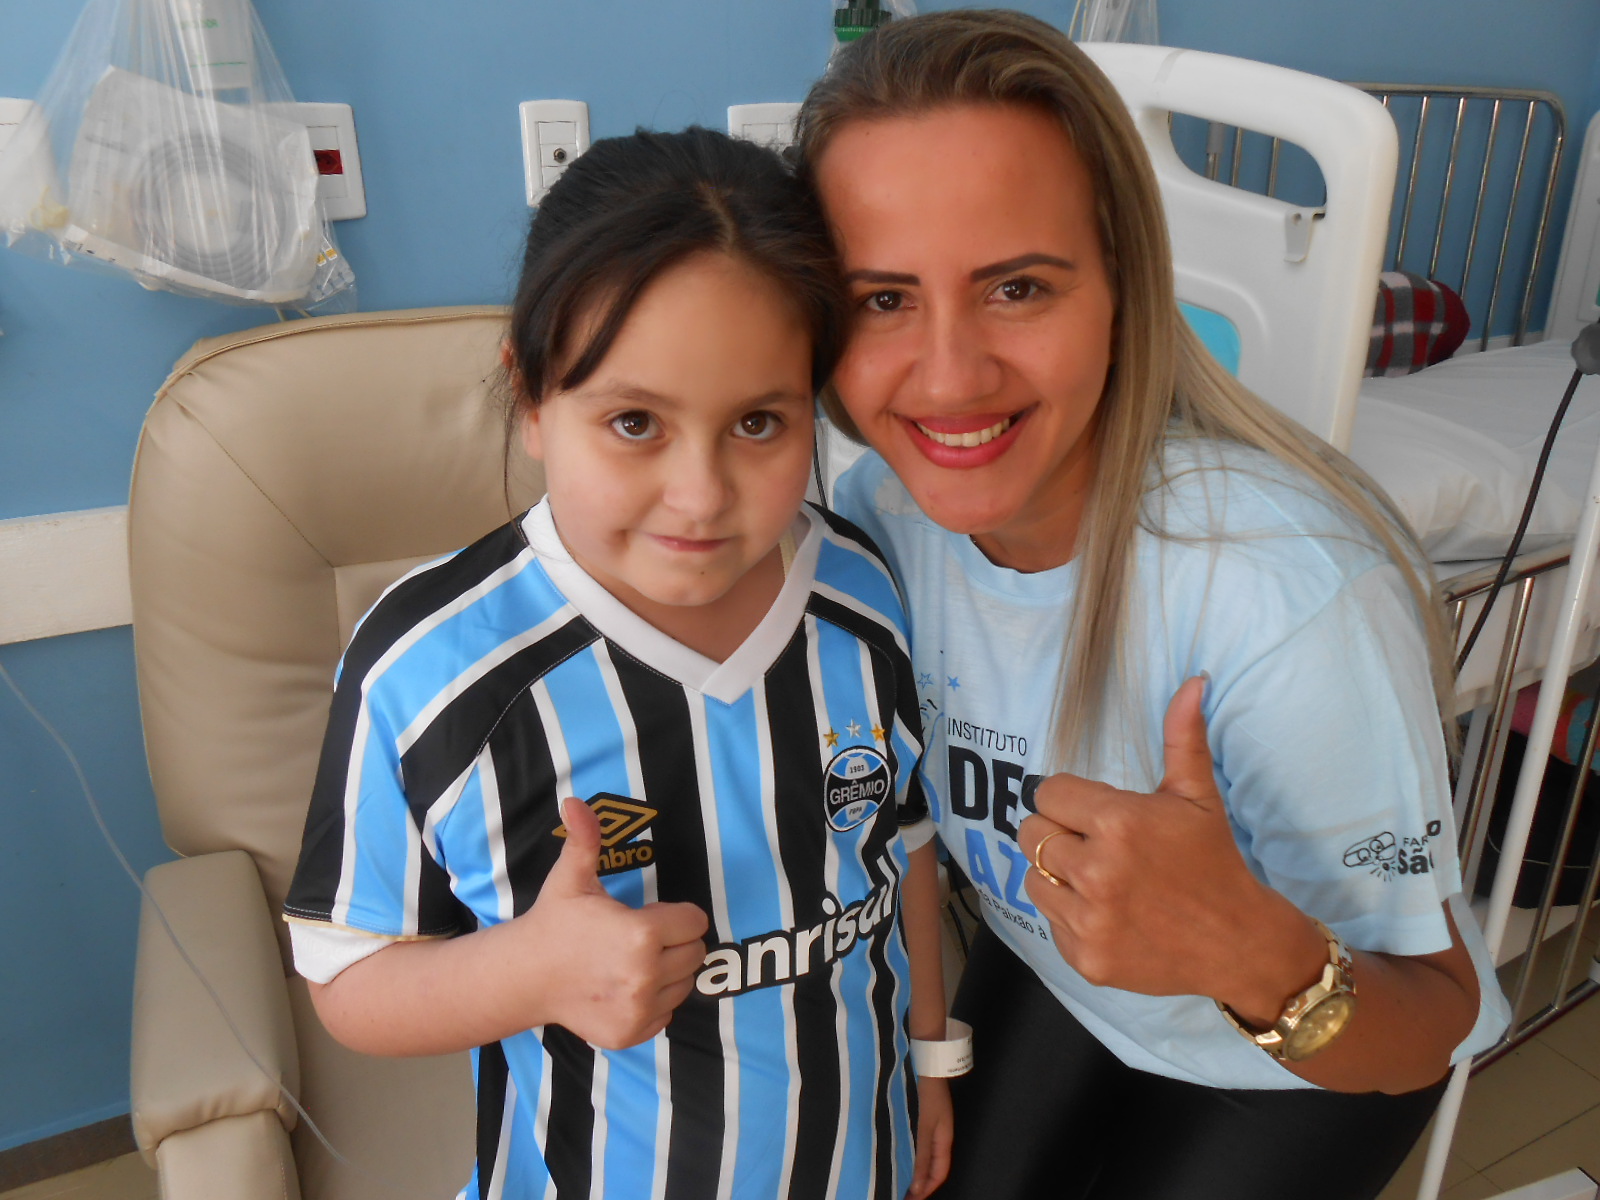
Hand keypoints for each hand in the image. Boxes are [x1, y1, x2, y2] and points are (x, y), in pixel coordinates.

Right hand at [515, 797, 709, 1047]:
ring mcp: (640, 1010)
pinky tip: (624, 986)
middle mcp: (646, 977)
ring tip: (631, 961)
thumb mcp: (571, 878)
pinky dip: (654, 1001)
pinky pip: (667, 1013)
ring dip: (668, 972)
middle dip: (675, 942)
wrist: (524, 977)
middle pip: (695, 954)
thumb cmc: (554, 923)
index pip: (695, 922)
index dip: (675, 914)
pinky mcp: (632, 1033)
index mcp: (640, 936)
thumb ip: (585, 839)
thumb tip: (574, 802)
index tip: (649, 914)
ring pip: (684, 984)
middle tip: (641, 938)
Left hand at [906, 1075, 951, 1199]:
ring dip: (915, 1170)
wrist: (929, 1066)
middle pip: (933, 1168)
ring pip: (926, 1157)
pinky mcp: (924, 1119)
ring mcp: (933, 1128)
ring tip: (900, 1181)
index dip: (927, 1189)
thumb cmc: (928, 1097)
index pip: (939, 1174)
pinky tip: (900, 1156)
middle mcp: (940, 1137)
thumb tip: (917, 1186)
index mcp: (944, 1141)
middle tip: (903, 1195)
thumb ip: (922, 1156)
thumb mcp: (925, 1128)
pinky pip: (920, 1145)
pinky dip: (912, 1156)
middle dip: (921, 1184)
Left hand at [1018, 677, 1323, 1018]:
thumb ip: (1183, 737)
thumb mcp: (1199, 796)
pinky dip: (1070, 916)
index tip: (1095, 813)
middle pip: (1030, 834)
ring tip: (1101, 879)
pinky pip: (1050, 921)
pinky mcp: (1085, 958)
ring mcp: (1088, 920)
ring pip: (1033, 878)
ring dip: (1057, 875)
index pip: (1047, 794)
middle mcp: (1097, 871)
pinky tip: (1108, 912)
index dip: (1070, 800)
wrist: (1239, 942)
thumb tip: (1192, 681)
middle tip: (1095, 845)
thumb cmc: (1214, 862)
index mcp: (1118, 823)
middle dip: (1058, 834)